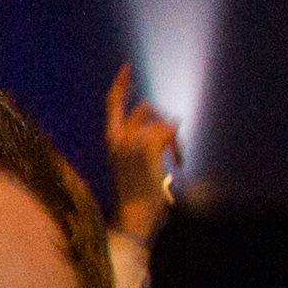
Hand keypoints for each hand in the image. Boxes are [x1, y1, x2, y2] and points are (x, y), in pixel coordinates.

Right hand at [104, 64, 182, 244]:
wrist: (135, 219)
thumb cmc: (139, 199)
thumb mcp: (137, 167)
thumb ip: (145, 144)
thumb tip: (172, 122)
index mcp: (111, 143)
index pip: (112, 105)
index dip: (120, 85)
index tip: (127, 67)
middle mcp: (116, 140)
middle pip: (145, 107)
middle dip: (162, 120)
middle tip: (171, 144)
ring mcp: (130, 142)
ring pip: (160, 121)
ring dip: (173, 138)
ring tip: (175, 159)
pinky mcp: (145, 147)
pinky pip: (168, 131)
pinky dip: (177, 146)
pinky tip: (177, 162)